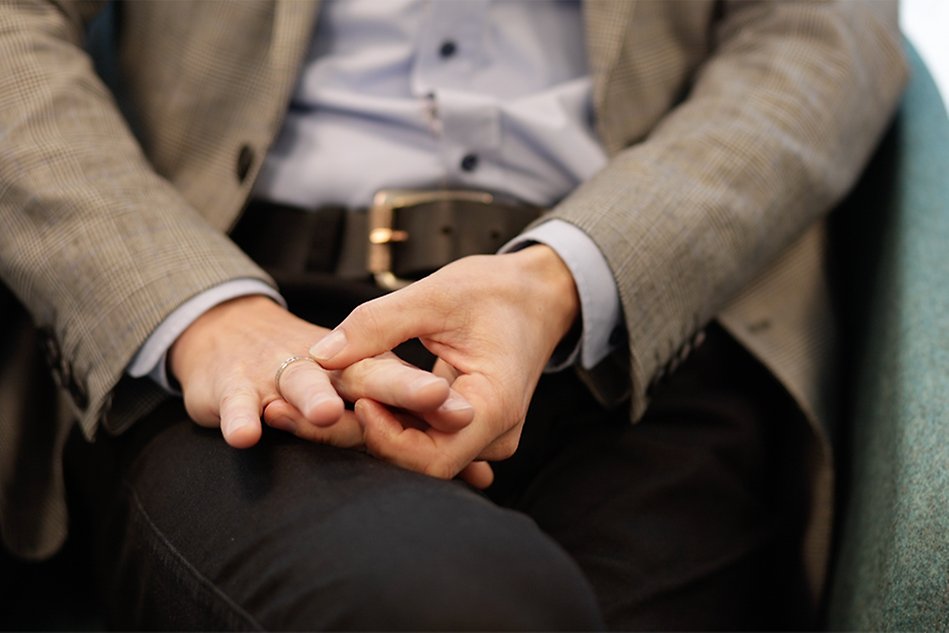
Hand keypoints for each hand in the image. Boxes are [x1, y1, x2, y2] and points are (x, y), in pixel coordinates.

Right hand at [169, 295, 473, 448]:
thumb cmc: (306, 373)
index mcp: (359, 370)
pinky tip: (247, 435)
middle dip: (396, 388)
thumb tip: (482, 474)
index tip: (462, 405)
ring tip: (330, 413)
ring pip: (301, 381)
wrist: (226, 334)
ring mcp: (276, 373)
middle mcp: (324, 370)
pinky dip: (238, 416)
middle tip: (434, 393)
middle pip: (362, 377)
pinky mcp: (231, 384)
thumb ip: (415, 429)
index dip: (428, 392)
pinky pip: (233, 400)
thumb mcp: (361, 387)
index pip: (401, 377)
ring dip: (315, 397)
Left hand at [310, 245, 579, 487]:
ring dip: (364, 431)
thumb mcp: (435, 294)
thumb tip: (319, 355)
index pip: (432, 457)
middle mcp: (491, 434)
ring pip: (414, 451)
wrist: (538, 295)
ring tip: (299, 409)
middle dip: (357, 437)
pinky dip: (382, 420)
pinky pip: (419, 436)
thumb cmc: (495, 290)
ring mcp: (480, 435)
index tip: (354, 400)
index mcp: (494, 407)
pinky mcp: (464, 427)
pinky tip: (341, 401)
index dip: (386, 437)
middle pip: (417, 460)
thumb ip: (378, 324)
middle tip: (289, 412)